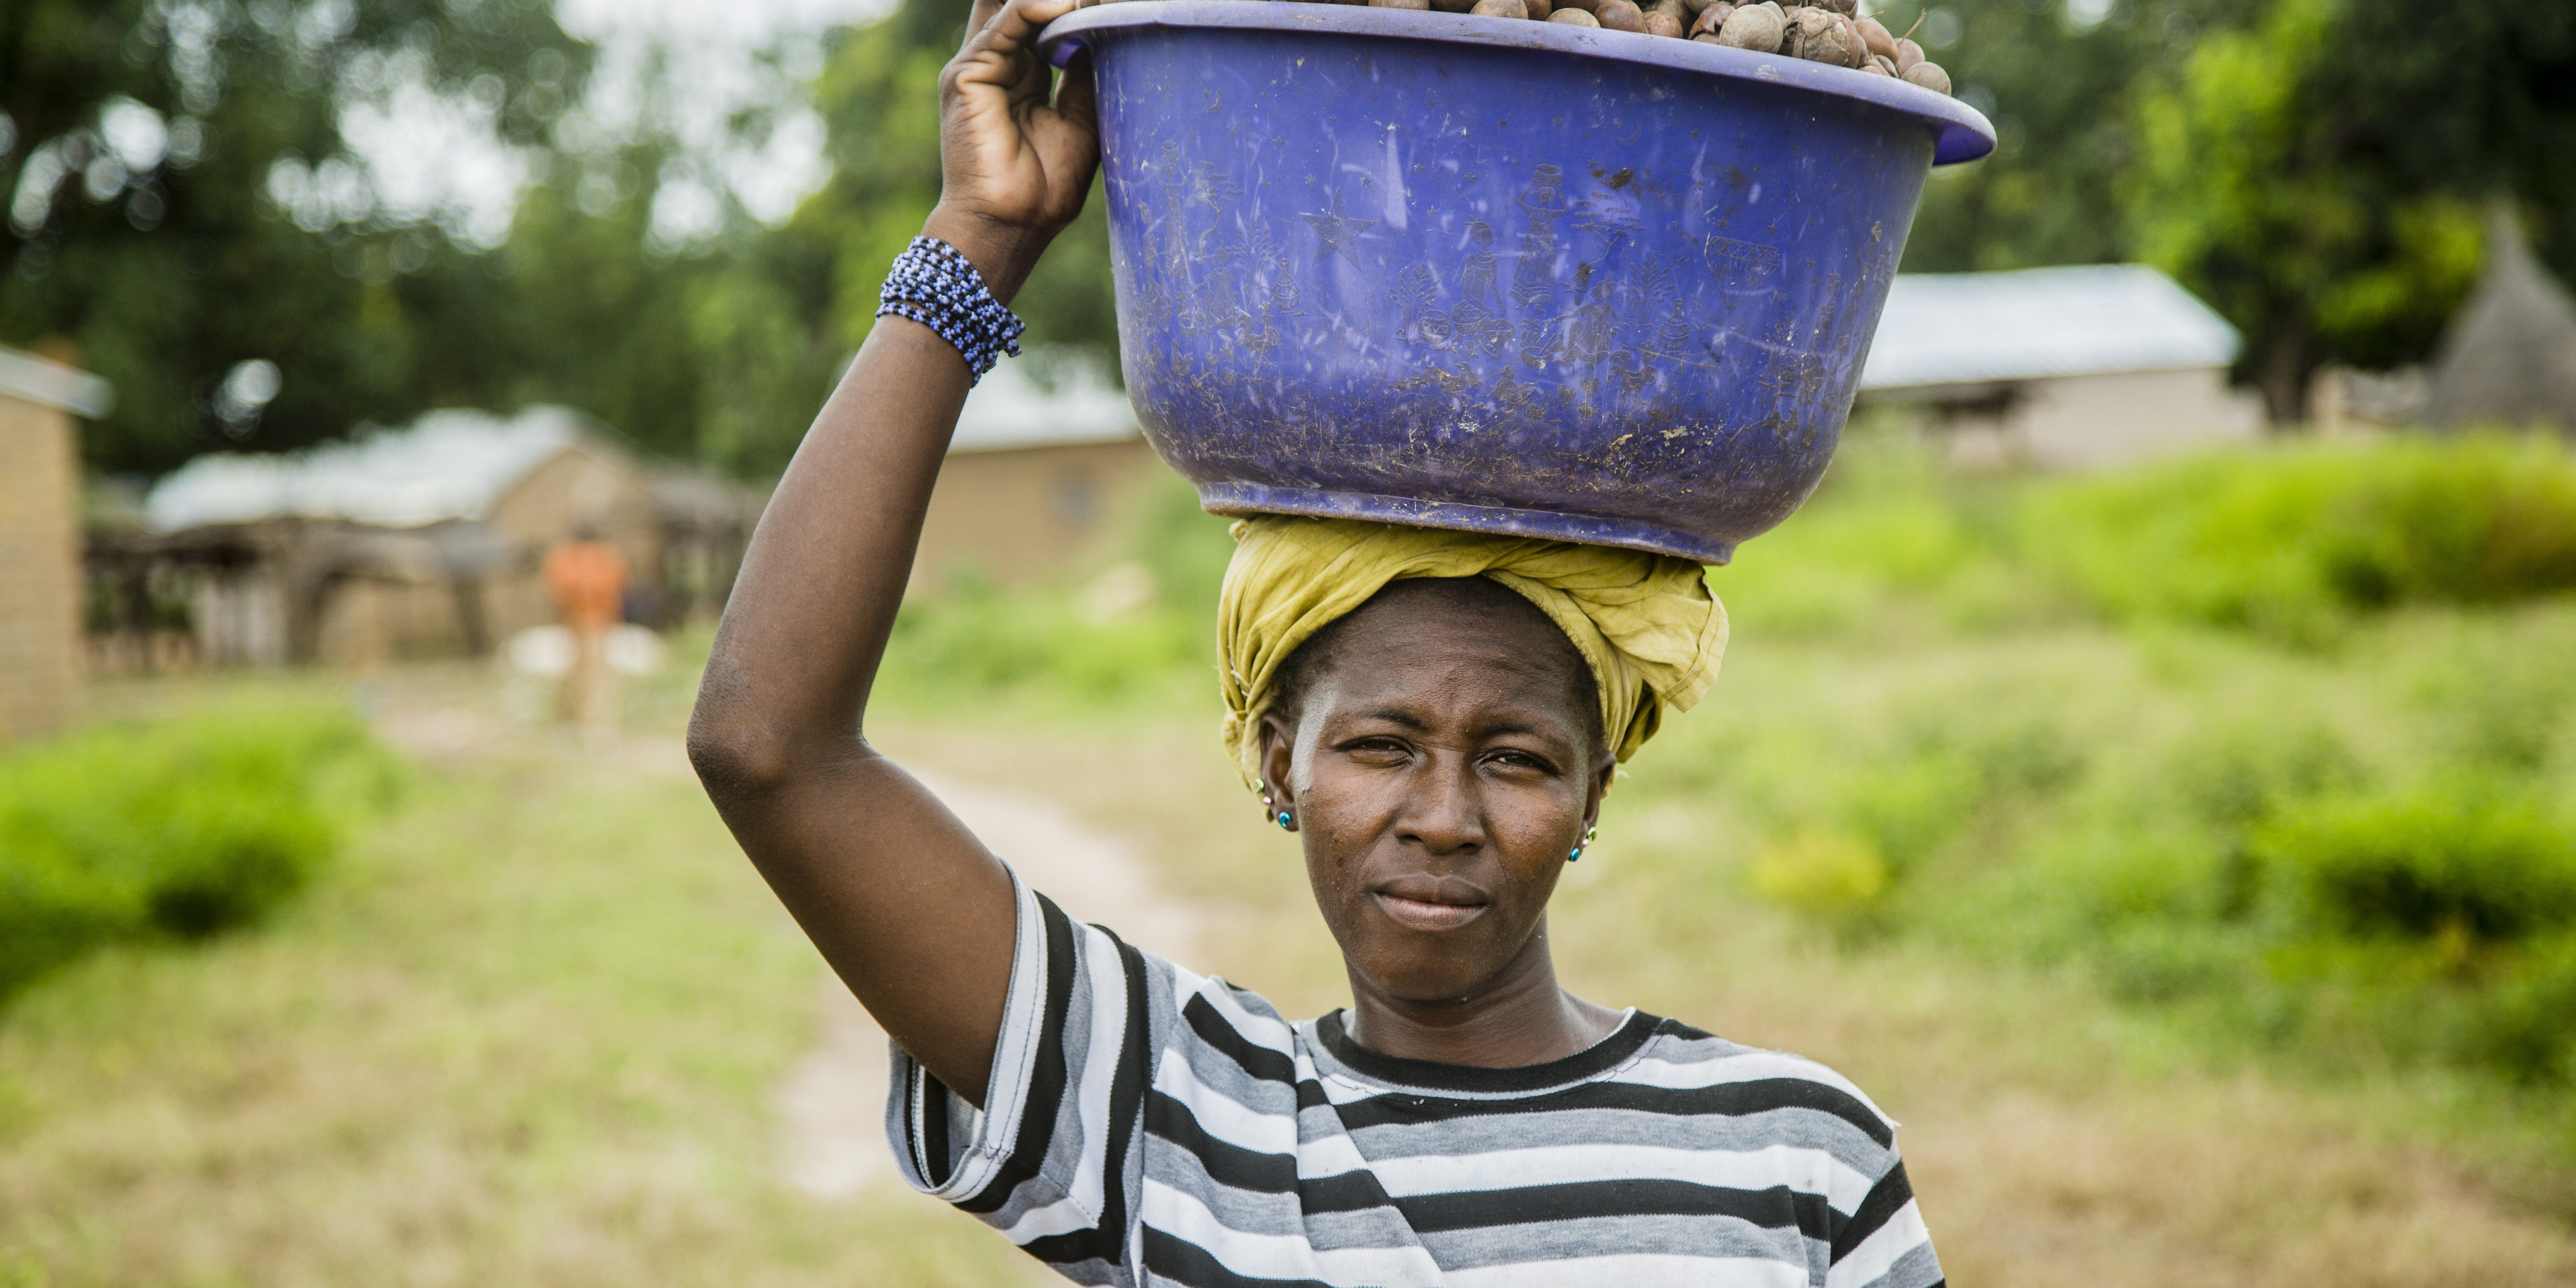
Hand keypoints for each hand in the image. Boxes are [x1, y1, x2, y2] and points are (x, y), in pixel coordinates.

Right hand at [927, 0, 1099, 301]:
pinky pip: (1005, 23)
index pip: (1037, 19)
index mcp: (1020, 74)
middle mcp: (997, 64)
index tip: (1100, 5)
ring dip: (1056, 2)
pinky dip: (1035, 7)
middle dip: (1059, 2)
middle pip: (1022, 7)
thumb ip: (1084, 76)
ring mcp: (979, 66)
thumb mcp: (1080, 120)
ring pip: (1015, 6)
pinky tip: (1068, 3)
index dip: (1065, 8)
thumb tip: (1102, 30)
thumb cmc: (1045, 186)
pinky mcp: (966, 74)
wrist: (1013, 223)